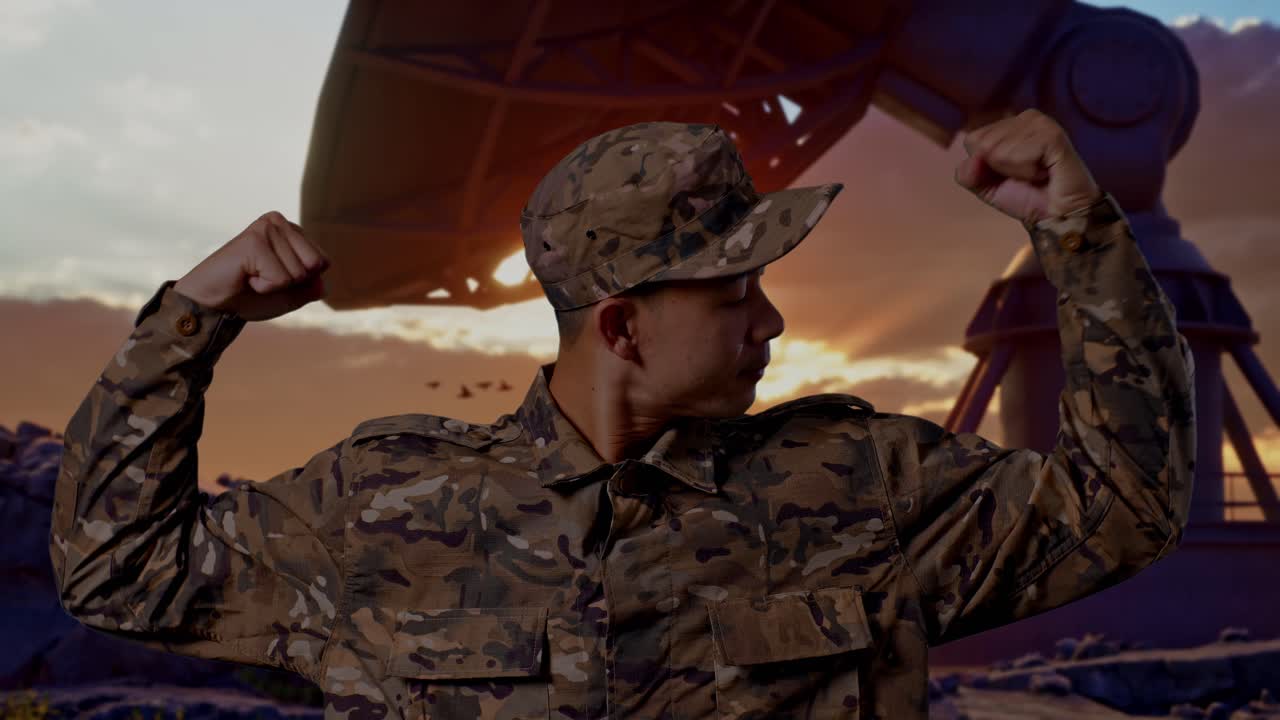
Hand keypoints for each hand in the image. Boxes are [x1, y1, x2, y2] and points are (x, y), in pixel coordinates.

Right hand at [173, 211, 330, 321]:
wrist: (212, 304)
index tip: (274, 277)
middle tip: (262, 276)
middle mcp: (279, 222)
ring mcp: (266, 228)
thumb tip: (323, 284)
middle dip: (292, 282)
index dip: (302, 281)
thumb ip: (312, 288)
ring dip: (275, 285)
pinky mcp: (254, 240)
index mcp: (291, 230)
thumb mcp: (290, 295)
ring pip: (298, 273)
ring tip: (251, 275)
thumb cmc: (249, 296)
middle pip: (315, 265)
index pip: (323, 261)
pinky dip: (264, 287)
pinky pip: (281, 278)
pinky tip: (245, 276)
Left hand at [955, 109, 1102, 225]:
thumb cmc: (1027, 198)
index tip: (1010, 175)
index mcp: (1010, 124)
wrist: (1059, 216)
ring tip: (1038, 175)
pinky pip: (1019, 155)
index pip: (972, 140)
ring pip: (998, 150)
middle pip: (982, 144)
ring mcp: (1041, 123)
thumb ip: (968, 174)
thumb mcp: (986, 187)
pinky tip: (1045, 173)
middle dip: (999, 170)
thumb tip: (971, 159)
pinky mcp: (1053, 135)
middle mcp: (1026, 117)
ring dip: (1015, 172)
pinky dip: (1028, 173)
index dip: (984, 167)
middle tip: (1026, 176)